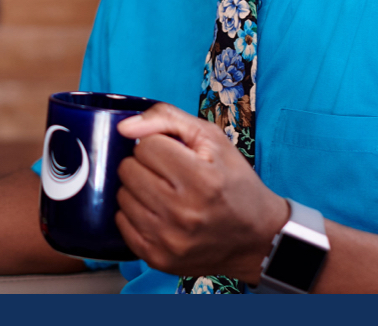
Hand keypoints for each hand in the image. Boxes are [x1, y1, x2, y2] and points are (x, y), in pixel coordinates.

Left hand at [115, 103, 288, 283]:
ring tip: (164, 191)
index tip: (174, 153)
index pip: (146, 146)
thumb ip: (167, 118)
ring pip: (122, 195)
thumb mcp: (212, 138)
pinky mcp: (158, 258)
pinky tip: (157, 211)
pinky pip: (122, 223)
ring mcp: (169, 239)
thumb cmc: (234, 182)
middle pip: (129, 170)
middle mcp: (183, 212)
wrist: (256, 236)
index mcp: (201, 178)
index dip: (158, 144)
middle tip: (168, 172)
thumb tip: (124, 127)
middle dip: (145, 164)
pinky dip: (135, 212)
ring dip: (139, 188)